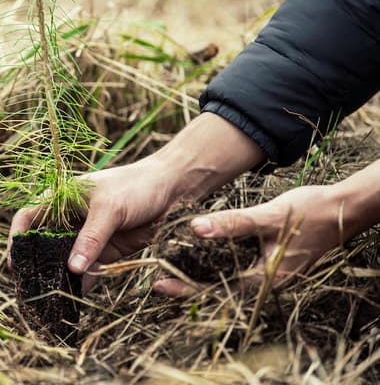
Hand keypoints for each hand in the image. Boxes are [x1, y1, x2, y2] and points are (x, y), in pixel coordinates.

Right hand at [9, 156, 180, 291]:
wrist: (173, 189)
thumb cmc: (135, 185)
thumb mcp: (110, 209)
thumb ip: (91, 238)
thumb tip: (72, 269)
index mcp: (62, 198)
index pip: (29, 217)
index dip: (18, 238)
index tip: (15, 262)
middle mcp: (70, 219)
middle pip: (44, 244)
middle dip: (37, 265)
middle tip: (29, 289)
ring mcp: (87, 236)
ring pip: (65, 261)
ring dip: (59, 279)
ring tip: (50, 300)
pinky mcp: (105, 251)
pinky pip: (88, 272)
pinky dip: (82, 285)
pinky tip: (74, 300)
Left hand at [154, 184, 349, 296]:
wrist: (344, 208)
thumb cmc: (309, 211)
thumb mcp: (267, 216)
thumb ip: (233, 223)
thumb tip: (196, 228)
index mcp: (265, 278)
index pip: (216, 291)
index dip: (185, 289)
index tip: (158, 284)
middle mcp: (265, 281)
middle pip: (219, 289)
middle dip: (187, 285)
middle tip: (155, 278)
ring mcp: (268, 272)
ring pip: (227, 279)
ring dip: (199, 274)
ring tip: (169, 267)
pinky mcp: (269, 261)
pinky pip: (236, 267)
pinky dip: (215, 263)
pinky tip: (199, 252)